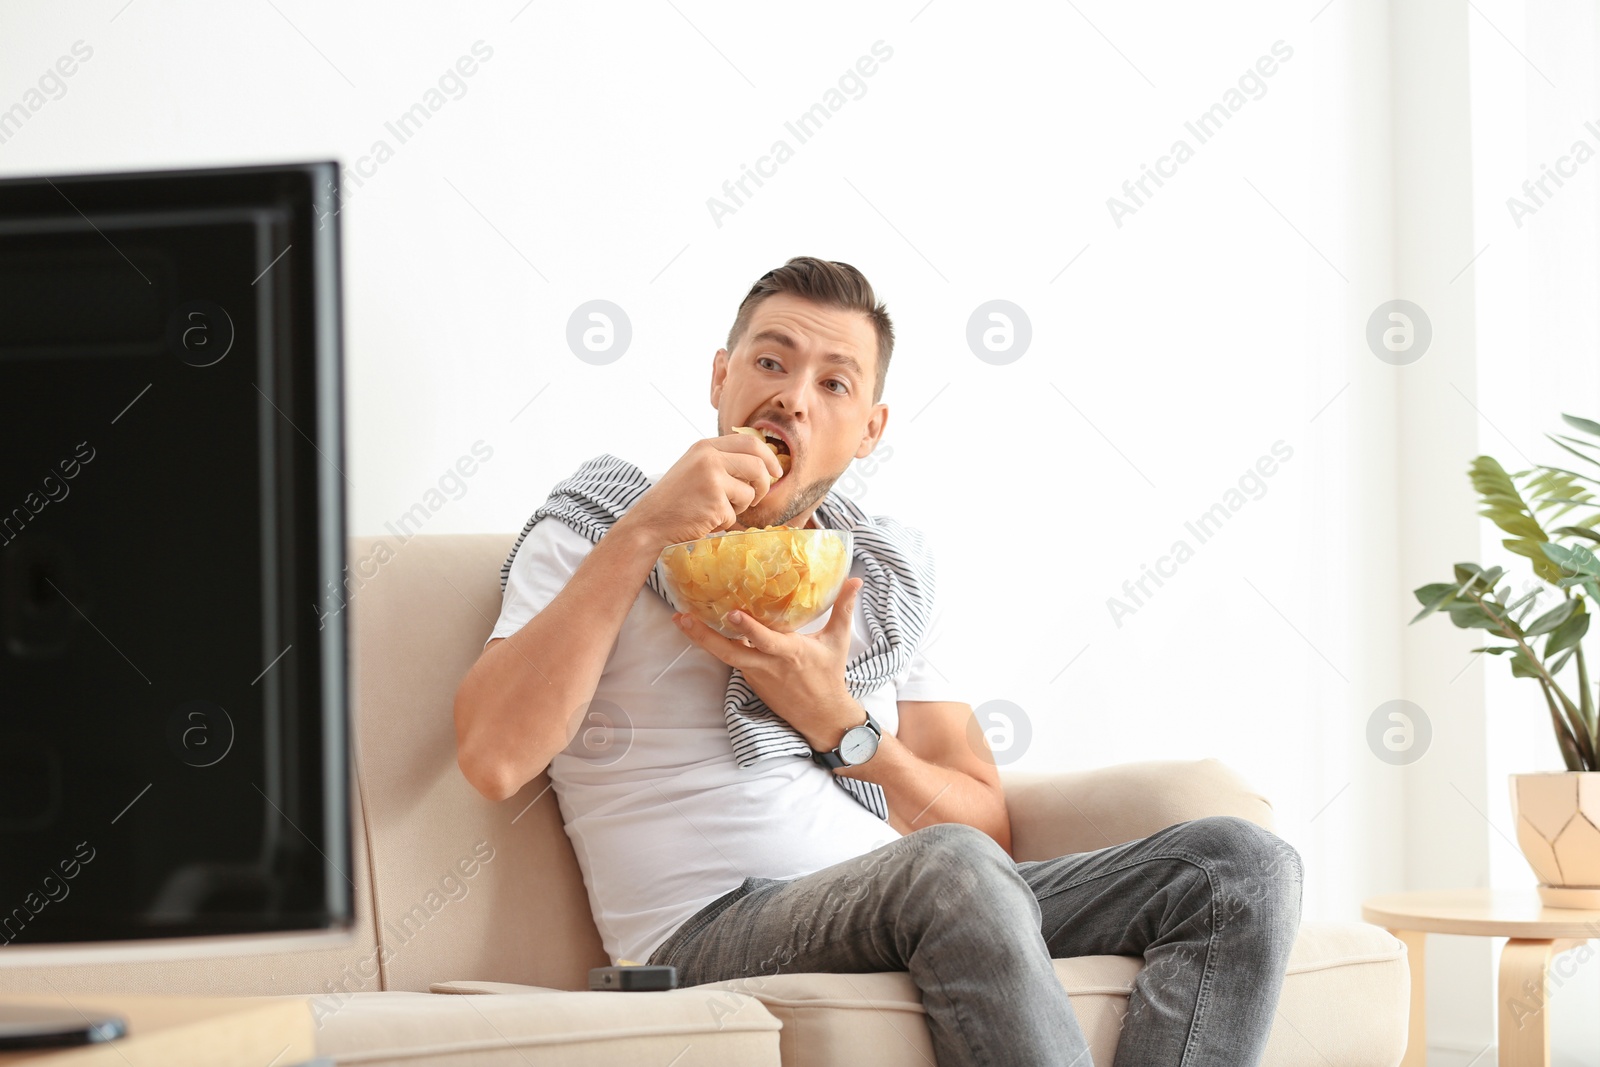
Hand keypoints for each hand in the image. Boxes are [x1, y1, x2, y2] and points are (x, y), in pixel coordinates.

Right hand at [620, 433, 783, 547]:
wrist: (650, 522)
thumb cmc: (674, 498)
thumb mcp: (695, 467)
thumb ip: (722, 460)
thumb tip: (762, 465)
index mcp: (706, 446)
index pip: (750, 442)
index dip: (769, 457)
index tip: (777, 471)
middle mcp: (709, 458)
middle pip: (758, 465)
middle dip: (764, 485)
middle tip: (756, 497)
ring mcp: (712, 480)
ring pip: (749, 493)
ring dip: (740, 507)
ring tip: (719, 510)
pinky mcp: (714, 503)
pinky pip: (735, 515)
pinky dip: (724, 522)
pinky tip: (705, 520)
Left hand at [673, 577, 865, 750]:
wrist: (821, 716)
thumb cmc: (829, 675)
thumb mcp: (838, 640)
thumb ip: (843, 608)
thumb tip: (856, 580)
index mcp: (789, 653)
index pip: (765, 640)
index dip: (748, 628)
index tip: (731, 613)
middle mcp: (767, 664)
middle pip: (729, 652)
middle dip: (703, 635)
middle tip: (681, 617)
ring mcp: (755, 674)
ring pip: (725, 655)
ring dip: (702, 639)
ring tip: (681, 620)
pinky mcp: (750, 679)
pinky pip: (731, 658)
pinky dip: (715, 644)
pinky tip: (700, 628)